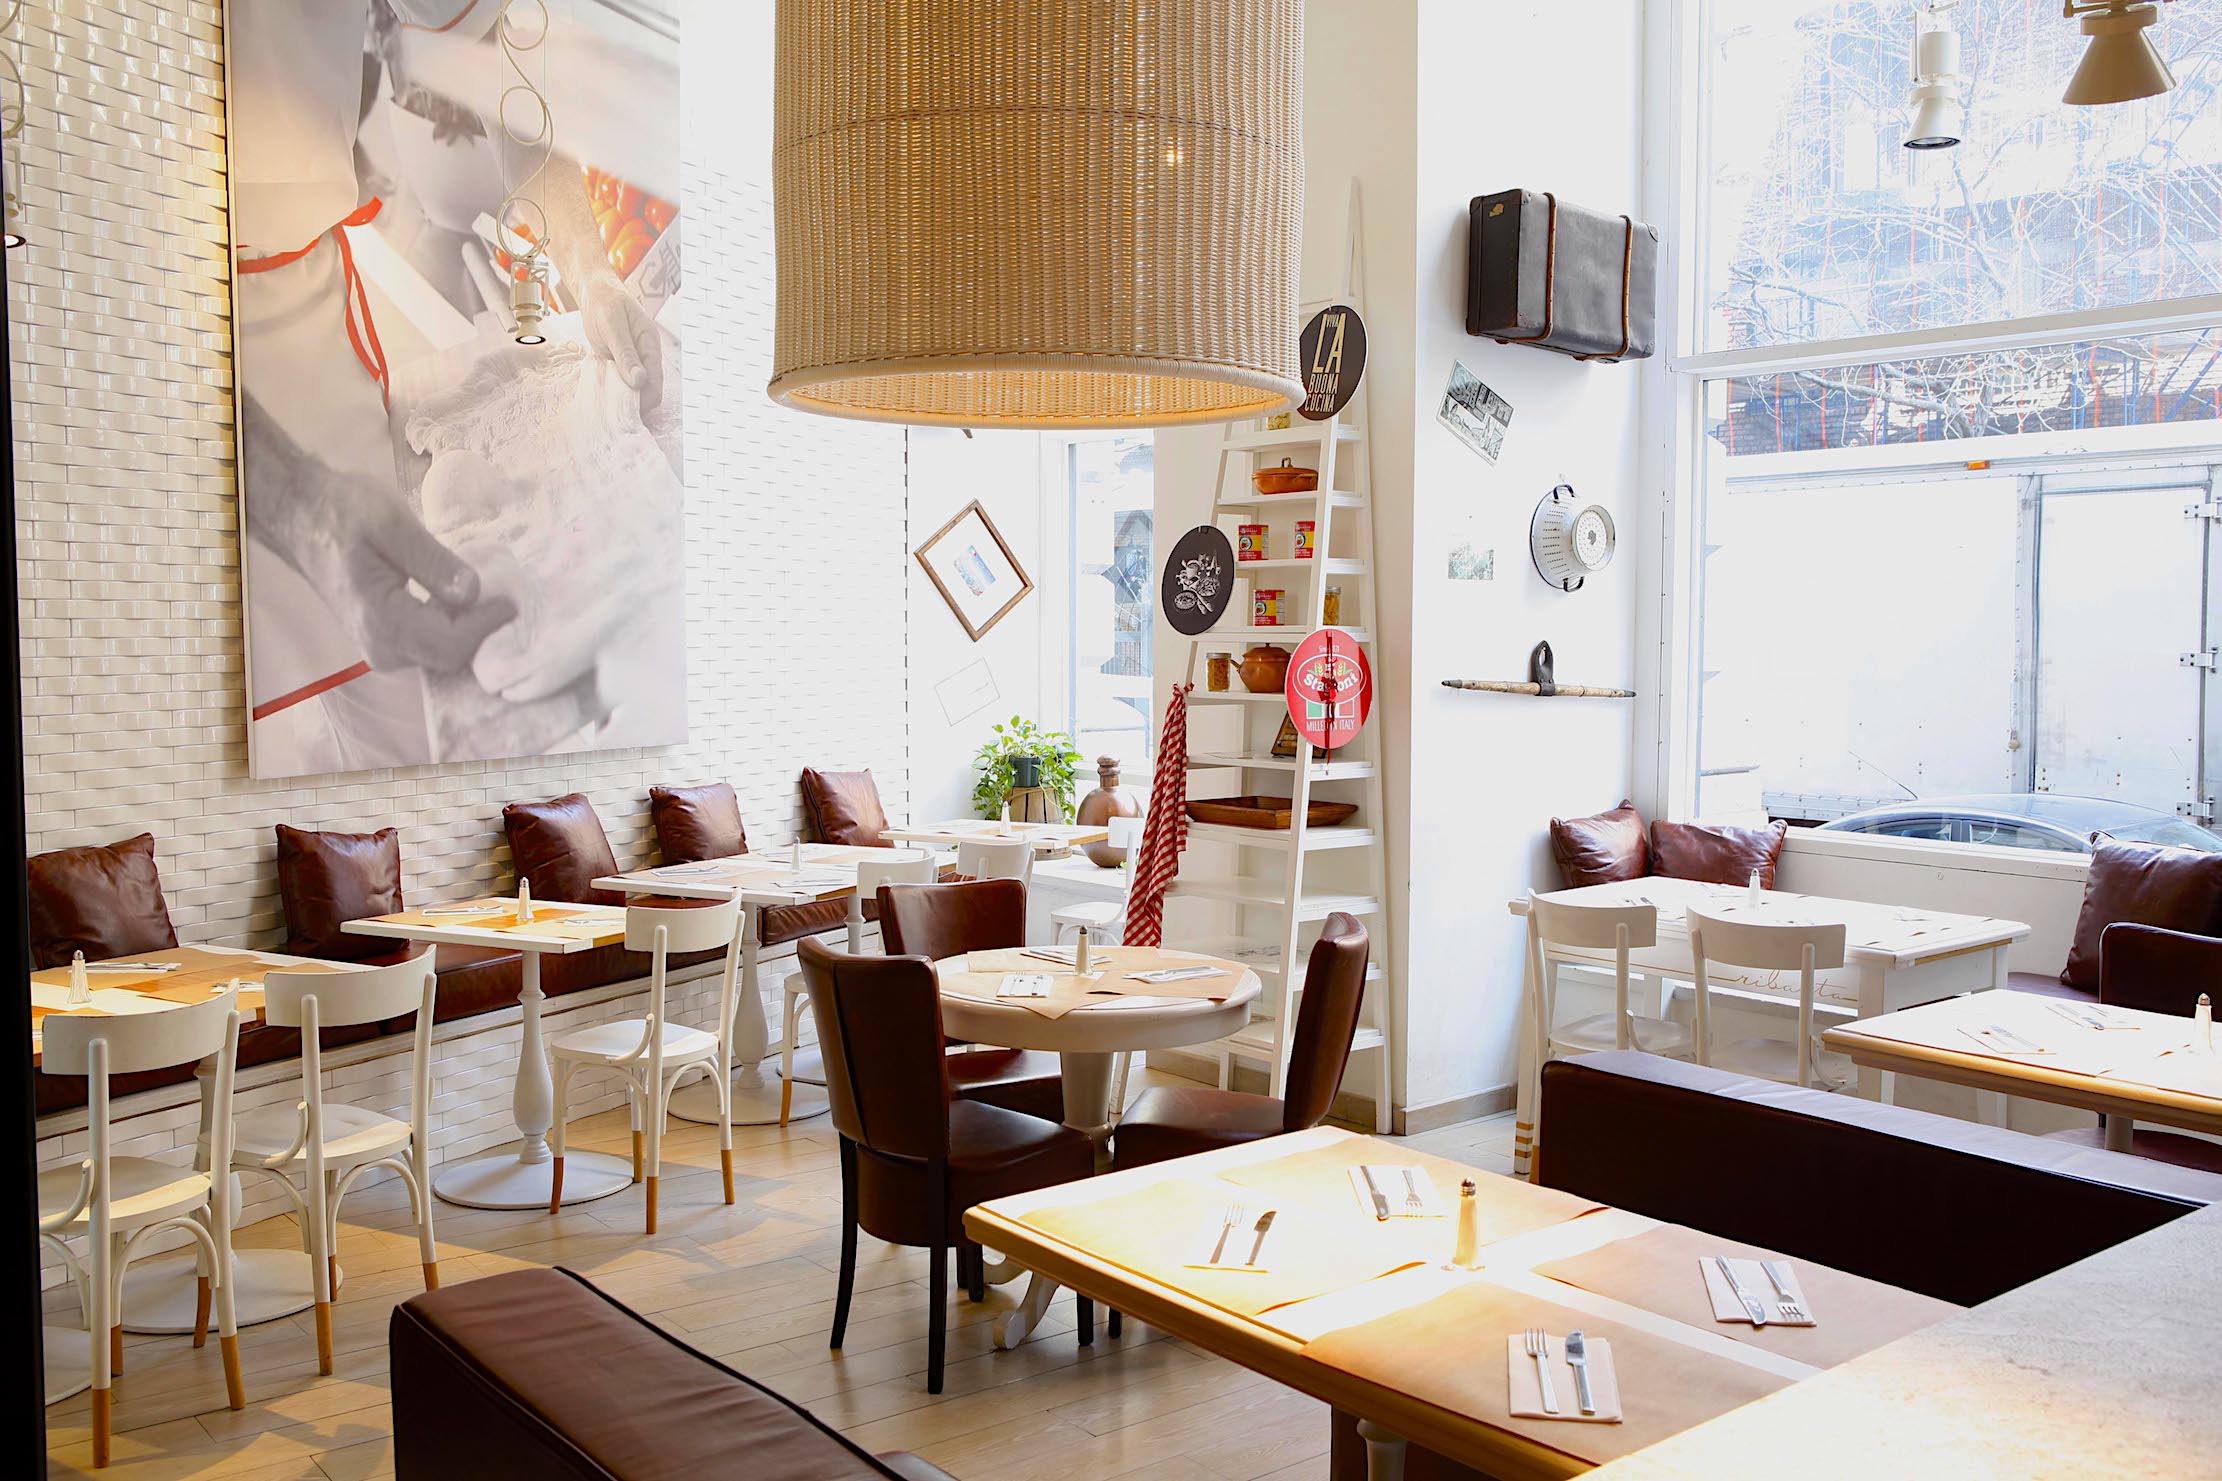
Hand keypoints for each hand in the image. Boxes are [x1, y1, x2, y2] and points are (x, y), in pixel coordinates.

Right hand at [342, 484, 517, 674]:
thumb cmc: (342, 513)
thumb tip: (472, 591)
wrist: (302, 517)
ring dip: (471, 628)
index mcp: (382, 621)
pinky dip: (455, 625)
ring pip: (444, 652)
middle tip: (508, 594)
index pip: (450, 644)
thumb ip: (432, 560)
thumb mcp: (391, 522)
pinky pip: (432, 643)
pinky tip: (466, 598)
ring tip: (493, 594)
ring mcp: (384, 649)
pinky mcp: (389, 641)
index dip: (486, 626)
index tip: (510, 599)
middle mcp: (382, 648)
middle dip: (483, 630)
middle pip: (450, 655)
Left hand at [581, 278, 664, 415]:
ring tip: (608, 410)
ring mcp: (633, 358)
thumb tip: (639, 381)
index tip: (627, 412)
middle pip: (648, 388)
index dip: (645, 399)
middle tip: (615, 416)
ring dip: (624, 398)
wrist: (593, 289)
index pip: (655, 380)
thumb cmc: (604, 302)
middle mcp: (645, 354)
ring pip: (635, 387)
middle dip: (636, 403)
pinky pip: (621, 381)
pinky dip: (614, 390)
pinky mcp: (619, 361)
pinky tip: (603, 397)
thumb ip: (626, 354)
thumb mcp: (613, 327)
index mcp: (650, 344)